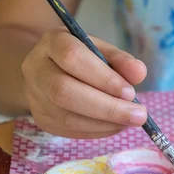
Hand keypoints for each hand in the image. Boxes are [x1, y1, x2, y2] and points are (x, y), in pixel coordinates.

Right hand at [22, 28, 147, 137]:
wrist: (52, 70)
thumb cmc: (84, 58)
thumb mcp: (103, 50)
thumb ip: (122, 60)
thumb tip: (139, 73)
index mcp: (52, 42)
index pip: (72, 58)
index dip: (103, 78)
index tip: (131, 92)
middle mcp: (36, 68)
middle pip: (65, 92)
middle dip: (107, 108)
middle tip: (139, 115)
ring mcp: (35, 96)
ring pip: (67, 117)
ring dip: (106, 123)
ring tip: (130, 120)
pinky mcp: (41, 119)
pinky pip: (70, 131)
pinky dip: (99, 130)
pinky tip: (117, 125)